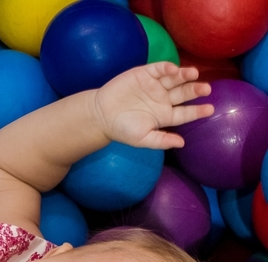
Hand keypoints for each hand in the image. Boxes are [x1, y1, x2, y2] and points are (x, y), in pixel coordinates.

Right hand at [92, 62, 212, 149]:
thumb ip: (160, 141)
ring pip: (175, 78)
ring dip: (185, 75)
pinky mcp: (145, 74)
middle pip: (183, 93)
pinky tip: (173, 69)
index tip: (210, 109)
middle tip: (206, 89)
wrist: (100, 115)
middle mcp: (163, 98)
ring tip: (193, 74)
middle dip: (195, 90)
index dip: (197, 111)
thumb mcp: (141, 139)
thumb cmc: (121, 129)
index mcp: (164, 115)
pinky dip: (166, 68)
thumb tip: (181, 144)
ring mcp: (155, 85)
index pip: (185, 112)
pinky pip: (159, 69)